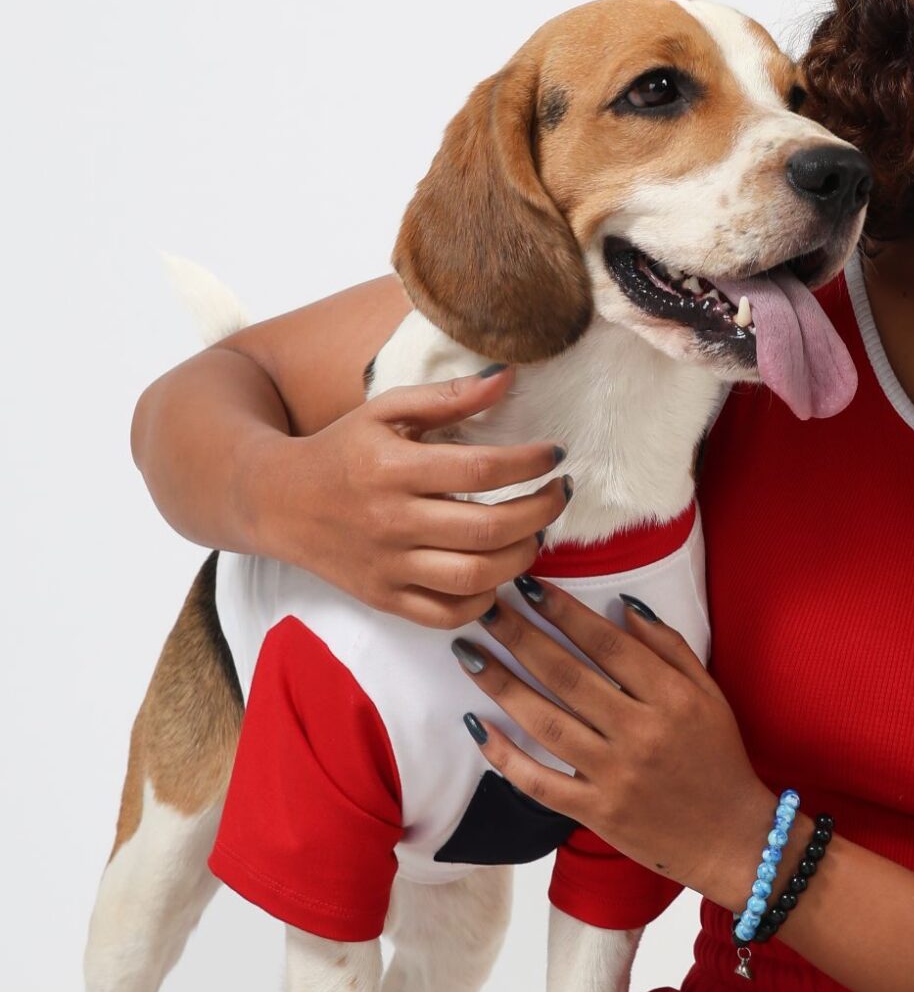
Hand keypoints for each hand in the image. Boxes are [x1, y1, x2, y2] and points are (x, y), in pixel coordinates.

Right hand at [259, 369, 572, 627]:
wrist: (277, 501)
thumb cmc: (342, 450)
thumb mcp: (385, 411)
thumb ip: (447, 396)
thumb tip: (508, 376)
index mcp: (391, 467)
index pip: (480, 469)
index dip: (530, 462)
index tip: (554, 454)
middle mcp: (390, 520)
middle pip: (488, 529)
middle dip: (540, 512)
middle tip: (558, 494)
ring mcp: (387, 566)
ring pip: (475, 577)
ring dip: (522, 556)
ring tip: (534, 533)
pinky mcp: (384, 598)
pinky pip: (448, 614)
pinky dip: (485, 598)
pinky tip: (496, 571)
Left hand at [449, 581, 780, 902]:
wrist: (731, 838)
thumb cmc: (719, 759)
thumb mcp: (709, 695)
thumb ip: (669, 648)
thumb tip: (624, 605)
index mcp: (672, 700)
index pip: (607, 645)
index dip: (564, 612)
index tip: (528, 587)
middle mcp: (641, 734)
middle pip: (567, 677)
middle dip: (519, 637)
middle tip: (485, 608)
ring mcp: (615, 776)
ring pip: (546, 723)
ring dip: (501, 686)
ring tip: (469, 655)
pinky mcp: (597, 813)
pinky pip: (539, 783)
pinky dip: (505, 756)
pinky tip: (477, 726)